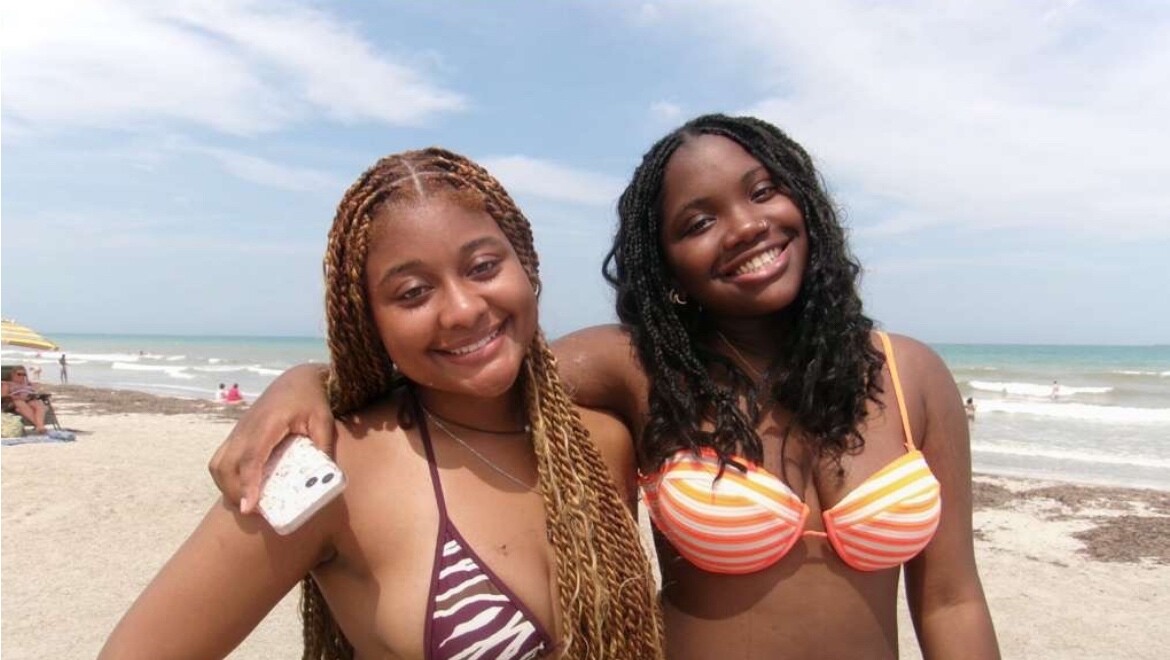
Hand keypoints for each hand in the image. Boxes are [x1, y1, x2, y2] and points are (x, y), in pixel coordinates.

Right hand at [208, 364, 334, 513]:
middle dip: (234, 491)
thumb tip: (324, 479)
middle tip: (253, 511)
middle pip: (226, 465)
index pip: (251, 457)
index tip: (248, 507)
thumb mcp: (323, 421)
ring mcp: (238, 430)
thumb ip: (323, 447)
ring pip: (218, 463)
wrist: (297, 379)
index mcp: (267, 423)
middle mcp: (246, 428)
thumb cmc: (312, 400)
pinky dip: (225, 477)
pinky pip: (220, 458)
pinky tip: (241, 488)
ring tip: (245, 502)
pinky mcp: (236, 433)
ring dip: (226, 486)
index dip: (248, 484)